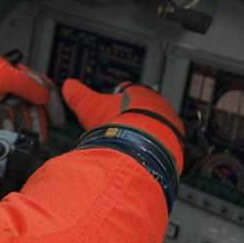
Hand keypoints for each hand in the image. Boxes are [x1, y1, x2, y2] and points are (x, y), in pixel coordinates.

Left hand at [0, 49, 63, 140]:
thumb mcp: (4, 78)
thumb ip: (27, 86)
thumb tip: (45, 95)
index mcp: (19, 72)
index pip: (43, 87)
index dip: (53, 104)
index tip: (58, 121)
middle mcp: (12, 81)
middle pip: (32, 102)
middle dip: (38, 120)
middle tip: (42, 137)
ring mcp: (1, 91)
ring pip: (18, 110)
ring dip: (24, 125)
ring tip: (28, 140)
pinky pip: (4, 114)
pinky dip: (8, 124)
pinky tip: (9, 134)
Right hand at [61, 80, 184, 171]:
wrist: (145, 147)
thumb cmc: (120, 123)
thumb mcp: (90, 106)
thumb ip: (78, 94)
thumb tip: (68, 85)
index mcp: (141, 94)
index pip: (133, 90)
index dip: (122, 97)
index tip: (117, 101)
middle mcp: (160, 108)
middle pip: (147, 110)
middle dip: (134, 118)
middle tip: (122, 126)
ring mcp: (171, 129)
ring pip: (158, 128)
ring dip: (145, 135)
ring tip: (131, 145)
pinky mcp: (175, 148)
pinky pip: (164, 147)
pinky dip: (152, 150)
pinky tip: (142, 157)